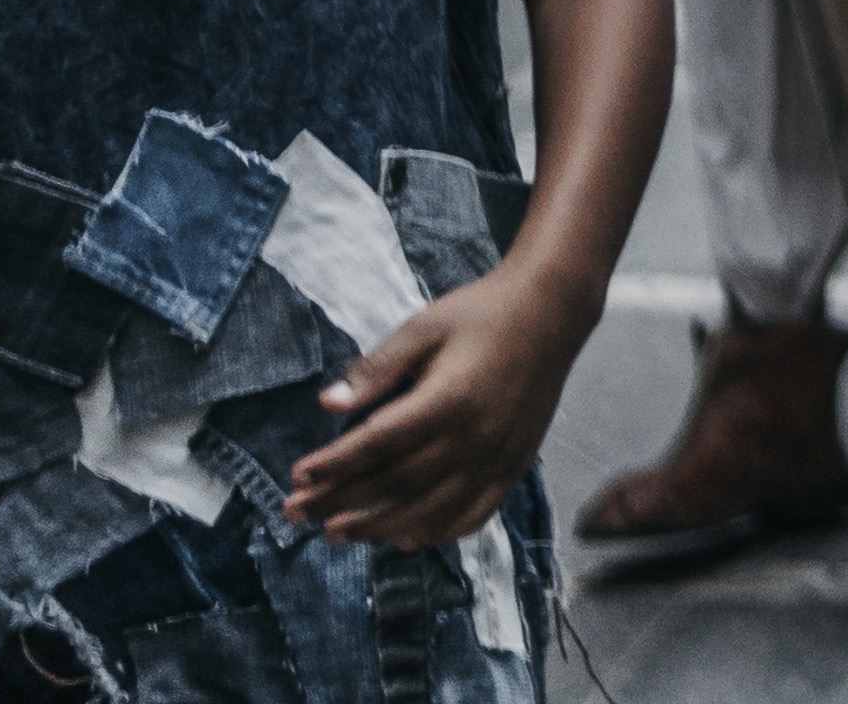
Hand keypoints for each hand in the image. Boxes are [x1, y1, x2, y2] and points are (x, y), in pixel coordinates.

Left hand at [288, 253, 592, 550]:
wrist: (551, 311)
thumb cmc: (481, 313)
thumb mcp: (424, 327)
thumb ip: (377, 368)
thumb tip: (326, 403)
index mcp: (449, 399)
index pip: (378, 445)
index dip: (333, 465)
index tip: (297, 476)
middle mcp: (474, 437)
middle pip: (396, 484)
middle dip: (340, 502)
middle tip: (296, 513)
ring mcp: (498, 457)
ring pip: (430, 510)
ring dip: (379, 527)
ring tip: (337, 533)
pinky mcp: (515, 466)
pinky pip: (474, 514)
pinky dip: (438, 533)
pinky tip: (407, 537)